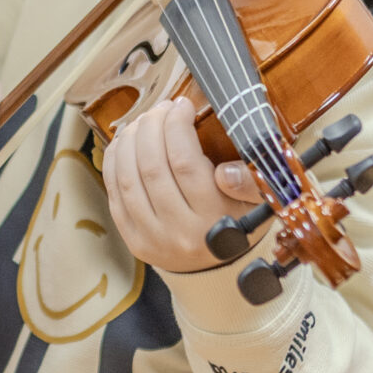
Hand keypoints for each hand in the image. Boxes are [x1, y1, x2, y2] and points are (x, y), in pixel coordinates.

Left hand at [101, 97, 262, 273]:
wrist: (217, 268)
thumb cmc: (237, 220)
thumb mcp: (257, 202)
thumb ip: (249, 183)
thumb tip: (226, 172)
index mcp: (214, 220)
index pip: (185, 163)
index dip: (176, 126)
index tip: (181, 104)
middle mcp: (181, 232)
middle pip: (152, 167)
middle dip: (151, 127)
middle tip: (160, 108)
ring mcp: (152, 238)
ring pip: (129, 178)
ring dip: (130, 140)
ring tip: (142, 120)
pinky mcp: (132, 239)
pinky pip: (115, 193)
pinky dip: (115, 161)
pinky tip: (124, 141)